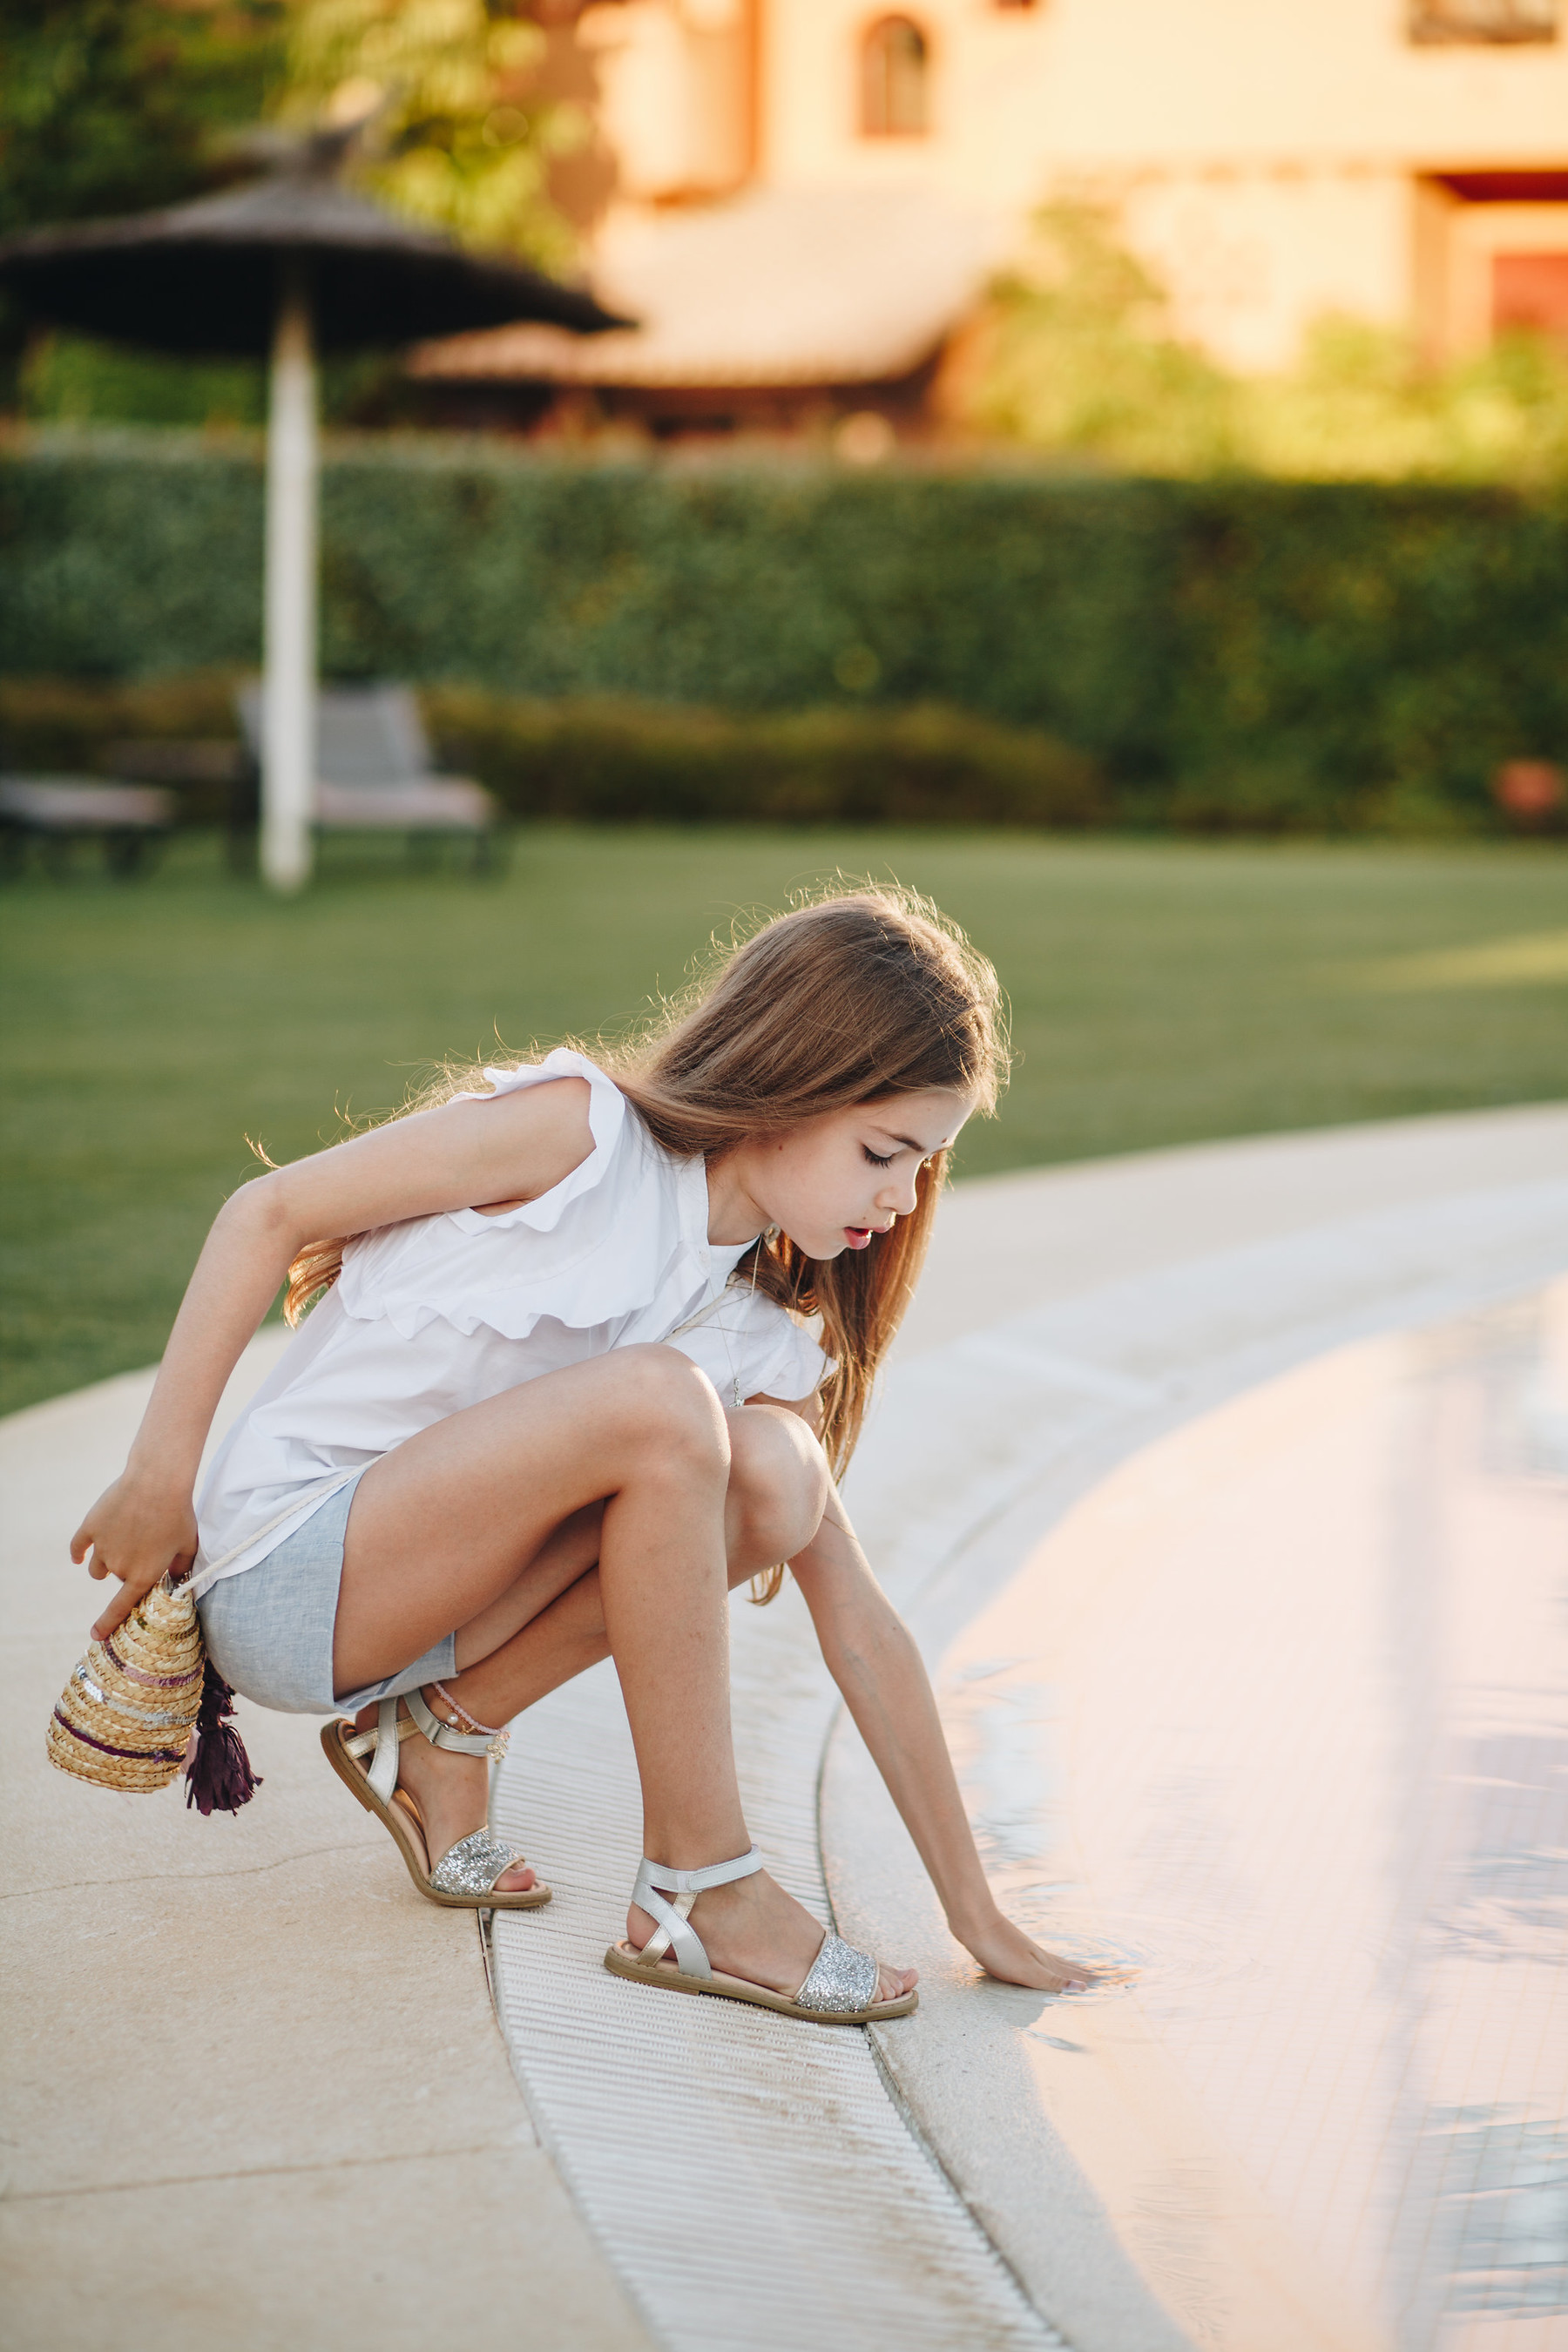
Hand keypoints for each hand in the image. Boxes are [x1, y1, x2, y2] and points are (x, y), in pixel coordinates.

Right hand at [71, 1474, 197, 1639]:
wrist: (157, 1481)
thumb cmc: (178, 1513)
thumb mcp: (188, 1544)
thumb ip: (182, 1567)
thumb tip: (177, 1581)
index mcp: (143, 1575)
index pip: (121, 1608)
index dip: (107, 1624)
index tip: (95, 1636)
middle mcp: (119, 1567)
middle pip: (118, 1578)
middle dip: (128, 1570)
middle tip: (144, 1548)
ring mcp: (102, 1547)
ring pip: (97, 1567)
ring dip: (106, 1564)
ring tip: (121, 1546)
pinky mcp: (91, 1527)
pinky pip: (78, 1546)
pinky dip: (78, 1552)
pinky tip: (79, 1556)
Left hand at [954, 1905, 1113, 1994]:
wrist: (973, 1922)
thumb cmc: (997, 1949)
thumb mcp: (1025, 1970)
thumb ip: (1053, 1980)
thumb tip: (1083, 1988)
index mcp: (1048, 1964)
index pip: (1081, 1974)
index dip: (1102, 1980)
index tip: (1127, 1980)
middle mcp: (1043, 1957)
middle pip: (1076, 1967)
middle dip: (1098, 1975)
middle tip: (1120, 1977)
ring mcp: (1031, 1952)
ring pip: (1062, 1963)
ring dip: (1080, 1970)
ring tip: (1094, 1973)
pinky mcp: (1017, 1950)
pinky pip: (1047, 1961)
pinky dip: (1059, 1965)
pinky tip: (1052, 1964)